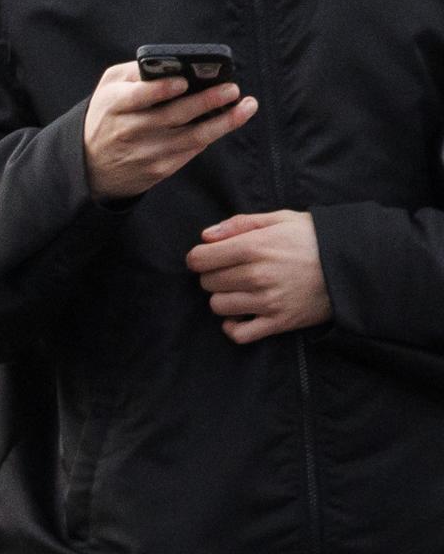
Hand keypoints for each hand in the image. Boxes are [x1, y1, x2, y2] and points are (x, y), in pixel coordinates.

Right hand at [82, 62, 256, 202]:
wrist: (92, 165)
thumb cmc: (106, 116)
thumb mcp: (108, 89)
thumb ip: (134, 74)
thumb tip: (171, 63)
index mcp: (114, 106)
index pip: (139, 97)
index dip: (161, 89)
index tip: (184, 81)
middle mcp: (130, 130)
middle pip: (174, 115)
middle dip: (206, 101)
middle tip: (231, 88)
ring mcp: (147, 152)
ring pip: (193, 137)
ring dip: (225, 121)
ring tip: (246, 106)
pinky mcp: (160, 168)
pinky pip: (193, 150)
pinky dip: (213, 134)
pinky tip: (228, 121)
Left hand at [186, 210, 330, 343]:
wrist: (354, 266)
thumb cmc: (314, 238)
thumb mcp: (279, 219)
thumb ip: (239, 224)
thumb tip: (205, 236)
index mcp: (254, 247)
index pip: (199, 259)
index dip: (200, 257)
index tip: (210, 256)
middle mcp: (257, 276)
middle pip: (207, 282)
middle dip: (213, 276)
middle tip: (232, 271)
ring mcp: (267, 302)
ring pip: (218, 307)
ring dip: (224, 299)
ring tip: (240, 290)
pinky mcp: (279, 323)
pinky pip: (239, 334)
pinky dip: (234, 327)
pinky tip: (241, 315)